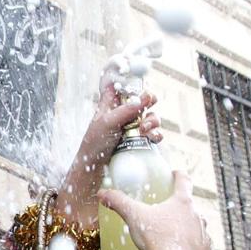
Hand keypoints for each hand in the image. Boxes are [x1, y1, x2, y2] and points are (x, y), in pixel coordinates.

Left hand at [58, 75, 160, 226]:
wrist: (95, 171)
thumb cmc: (94, 144)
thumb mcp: (107, 123)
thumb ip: (126, 110)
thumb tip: (144, 97)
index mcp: (111, 103)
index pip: (123, 84)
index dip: (133, 79)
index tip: (141, 78)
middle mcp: (124, 113)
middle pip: (144, 98)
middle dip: (149, 100)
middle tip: (150, 103)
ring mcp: (133, 128)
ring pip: (152, 116)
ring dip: (153, 120)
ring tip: (145, 129)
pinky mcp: (141, 142)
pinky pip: (155, 134)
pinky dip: (156, 134)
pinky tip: (152, 139)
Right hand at [98, 170, 209, 249]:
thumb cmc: (155, 238)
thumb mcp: (133, 216)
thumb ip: (118, 202)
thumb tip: (102, 193)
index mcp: (182, 201)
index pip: (184, 181)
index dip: (178, 175)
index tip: (174, 175)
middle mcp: (198, 214)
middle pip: (189, 204)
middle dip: (178, 206)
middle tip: (165, 211)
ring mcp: (204, 233)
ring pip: (196, 224)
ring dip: (186, 226)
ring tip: (171, 233)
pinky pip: (200, 244)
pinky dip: (191, 245)